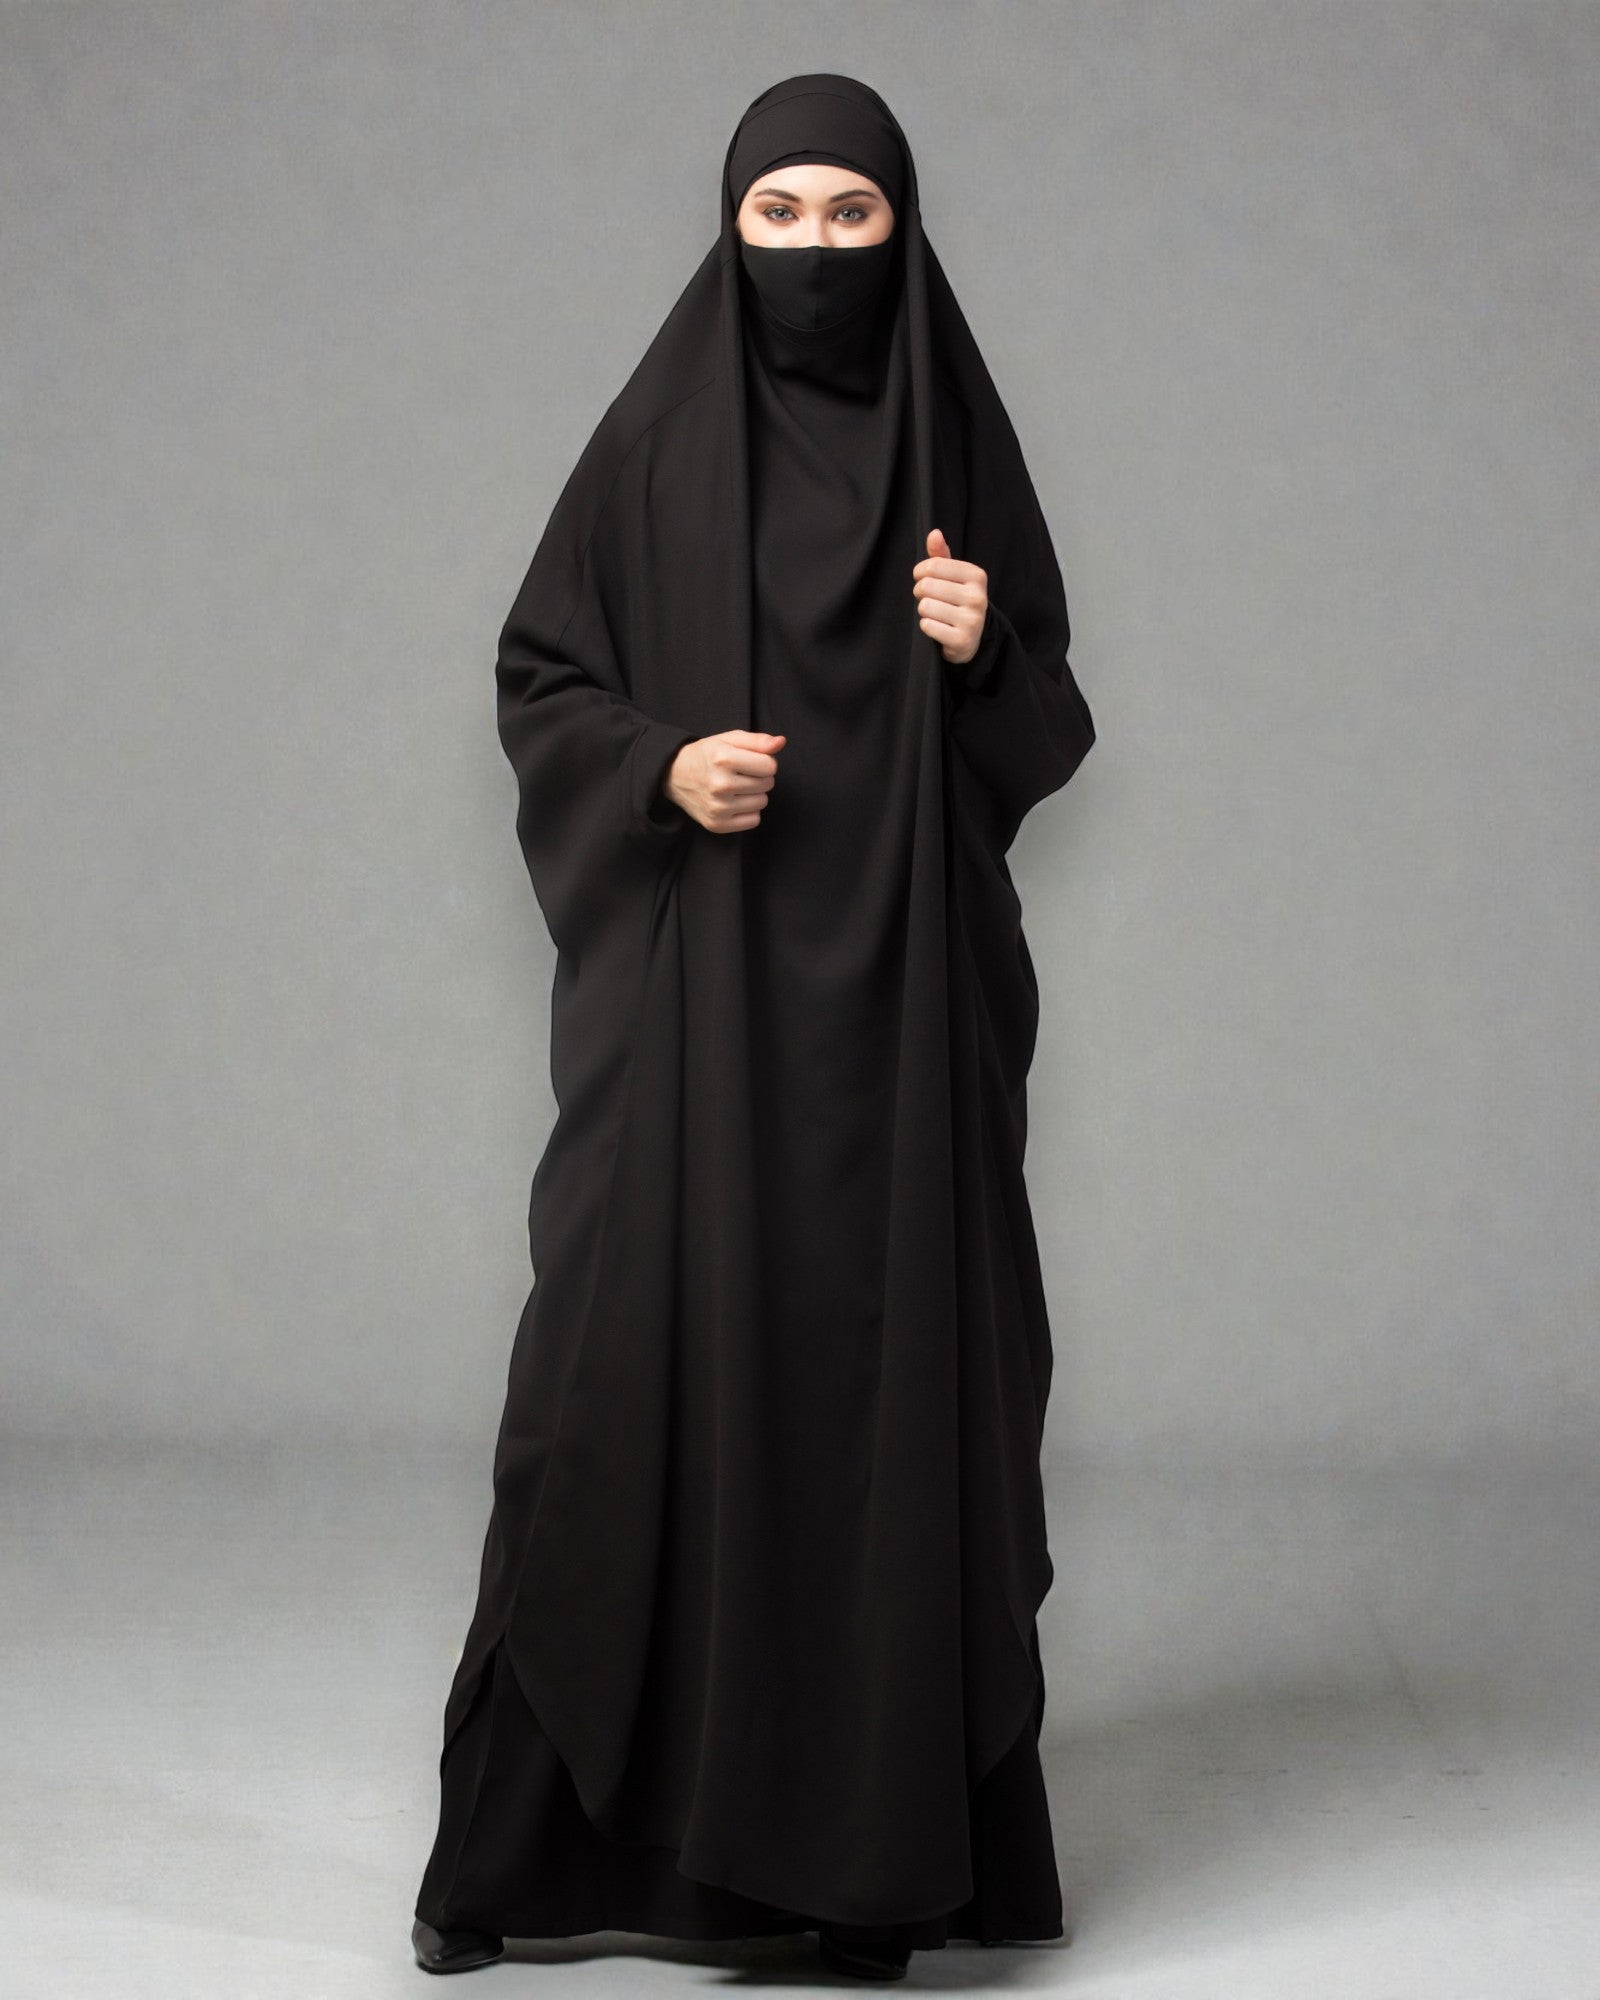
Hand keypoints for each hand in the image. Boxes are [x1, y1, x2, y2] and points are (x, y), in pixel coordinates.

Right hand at [664, 730, 785, 832]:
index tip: (750, 761)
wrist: (674, 776)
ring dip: (755, 794)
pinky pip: (754, 820)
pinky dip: (748, 811)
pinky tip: (734, 802)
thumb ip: (757, 740)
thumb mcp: (729, 739)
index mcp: (723, 759)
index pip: (770, 765)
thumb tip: (780, 742)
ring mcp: (718, 807)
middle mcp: (720, 784)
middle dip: (759, 777)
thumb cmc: (707, 756)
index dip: (764, 761)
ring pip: (762, 802)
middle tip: (740, 774)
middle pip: (767, 784)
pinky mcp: (717, 825)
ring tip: (736, 787)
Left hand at [912, 527, 987, 664]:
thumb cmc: (957, 600)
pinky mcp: (962, 640)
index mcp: (976, 575)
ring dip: (924, 611)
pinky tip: (938, 627)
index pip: (932, 565)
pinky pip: (927, 626)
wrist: (971, 637)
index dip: (919, 572)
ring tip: (935, 613)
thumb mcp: (953, 576)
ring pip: (925, 606)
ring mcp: (972, 620)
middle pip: (926, 586)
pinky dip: (927, 626)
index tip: (923, 578)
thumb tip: (934, 534)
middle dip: (920, 592)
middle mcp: (977, 596)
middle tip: (929, 598)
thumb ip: (941, 555)